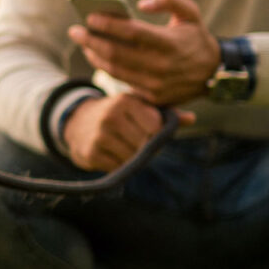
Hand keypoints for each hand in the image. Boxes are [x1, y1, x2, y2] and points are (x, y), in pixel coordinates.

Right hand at [63, 93, 195, 172]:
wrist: (77, 122)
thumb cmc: (118, 114)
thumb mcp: (138, 107)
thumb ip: (166, 113)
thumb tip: (192, 119)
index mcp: (125, 101)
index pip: (155, 127)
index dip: (156, 134)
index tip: (148, 132)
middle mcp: (110, 116)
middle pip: (145, 145)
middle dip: (145, 148)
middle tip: (137, 143)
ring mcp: (99, 135)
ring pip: (132, 158)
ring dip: (133, 159)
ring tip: (124, 148)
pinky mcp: (90, 153)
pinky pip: (118, 167)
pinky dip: (119, 165)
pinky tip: (112, 154)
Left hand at [68, 0, 220, 105]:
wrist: (214, 74)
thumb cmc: (195, 38)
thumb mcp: (191, 13)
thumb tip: (142, 4)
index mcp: (170, 43)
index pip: (131, 32)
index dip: (108, 24)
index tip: (89, 17)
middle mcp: (161, 66)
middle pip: (116, 53)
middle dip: (90, 40)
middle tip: (75, 31)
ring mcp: (155, 84)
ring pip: (114, 70)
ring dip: (94, 55)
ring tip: (83, 43)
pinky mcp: (152, 97)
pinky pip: (122, 82)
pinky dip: (106, 69)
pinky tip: (97, 57)